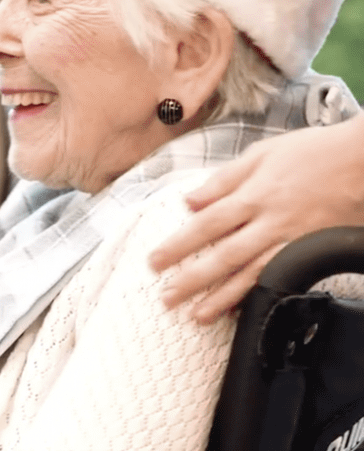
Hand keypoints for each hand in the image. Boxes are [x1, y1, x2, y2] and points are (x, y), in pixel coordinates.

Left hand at [149, 115, 363, 323]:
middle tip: (166, 299)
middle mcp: (270, 222)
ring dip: (223, 298)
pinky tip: (244, 310)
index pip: (206, 225)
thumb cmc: (314, 152)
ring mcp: (293, 241)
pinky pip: (283, 278)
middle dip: (193, 280)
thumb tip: (190, 200)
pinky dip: (261, 296)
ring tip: (197, 316)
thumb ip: (224, 179)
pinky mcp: (312, 252)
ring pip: (253, 275)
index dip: (178, 245)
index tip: (154, 262)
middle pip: (224, 256)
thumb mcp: (263, 154)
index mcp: (254, 195)